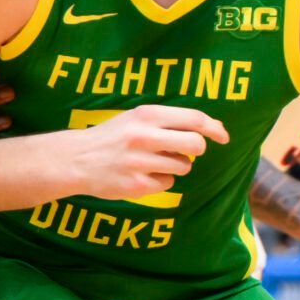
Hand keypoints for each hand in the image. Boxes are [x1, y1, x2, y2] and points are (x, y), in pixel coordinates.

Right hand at [63, 103, 228, 200]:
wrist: (76, 159)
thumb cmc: (111, 137)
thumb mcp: (135, 118)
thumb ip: (167, 120)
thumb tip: (206, 127)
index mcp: (147, 115)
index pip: (194, 118)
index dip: (214, 128)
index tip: (224, 136)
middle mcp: (145, 136)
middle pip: (195, 145)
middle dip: (196, 150)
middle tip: (184, 152)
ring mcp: (140, 162)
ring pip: (183, 167)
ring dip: (176, 166)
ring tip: (154, 162)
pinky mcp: (136, 184)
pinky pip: (167, 184)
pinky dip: (161, 182)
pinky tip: (142, 175)